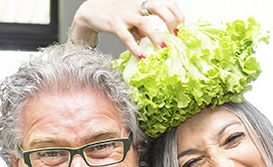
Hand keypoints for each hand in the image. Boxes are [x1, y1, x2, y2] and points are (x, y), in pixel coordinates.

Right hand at [70, 0, 184, 58]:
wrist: (91, 11)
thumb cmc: (116, 15)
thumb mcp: (133, 19)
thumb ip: (144, 29)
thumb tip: (157, 42)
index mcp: (143, 2)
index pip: (166, 2)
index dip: (176, 13)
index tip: (181, 26)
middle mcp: (136, 5)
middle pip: (159, 7)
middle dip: (170, 20)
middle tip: (176, 34)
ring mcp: (126, 14)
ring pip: (145, 22)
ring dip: (156, 36)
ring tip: (163, 48)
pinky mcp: (114, 24)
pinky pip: (126, 36)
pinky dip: (135, 47)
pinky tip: (141, 56)